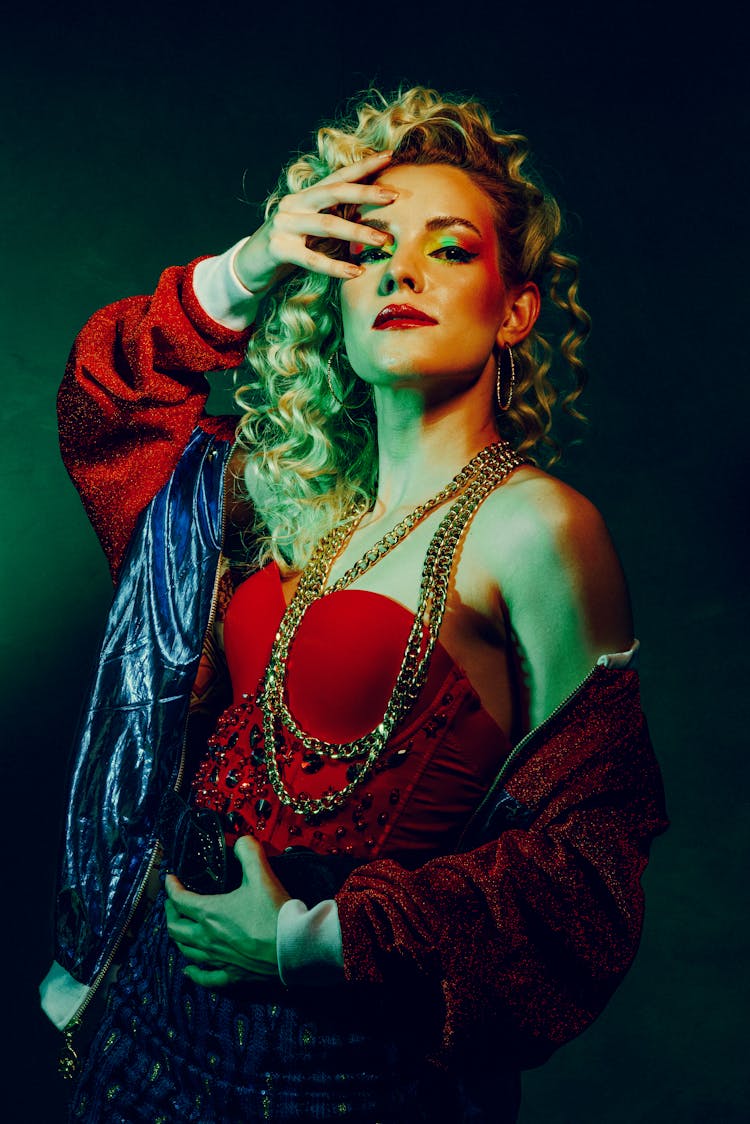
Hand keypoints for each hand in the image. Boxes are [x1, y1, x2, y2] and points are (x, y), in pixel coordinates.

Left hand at [164, 834, 290, 987]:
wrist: (294, 947)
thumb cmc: (275, 912)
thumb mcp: (262, 875)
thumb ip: (248, 852)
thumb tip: (241, 842)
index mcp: (209, 913)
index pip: (179, 899)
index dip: (171, 887)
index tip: (170, 879)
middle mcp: (207, 938)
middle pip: (175, 927)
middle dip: (170, 913)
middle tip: (173, 903)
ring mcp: (218, 959)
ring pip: (186, 951)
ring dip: (178, 938)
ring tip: (180, 929)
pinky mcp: (232, 976)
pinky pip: (206, 978)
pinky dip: (194, 973)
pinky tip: (190, 970)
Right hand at [234, 150, 397, 295]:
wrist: (249, 266)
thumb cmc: (289, 247)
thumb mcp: (311, 229)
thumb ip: (333, 218)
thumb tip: (373, 218)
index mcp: (305, 196)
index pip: (338, 177)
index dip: (363, 166)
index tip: (389, 156)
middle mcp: (294, 204)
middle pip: (334, 192)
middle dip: (366, 193)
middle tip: (394, 196)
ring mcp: (284, 224)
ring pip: (327, 225)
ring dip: (358, 233)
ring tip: (383, 241)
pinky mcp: (278, 248)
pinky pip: (312, 259)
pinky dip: (336, 267)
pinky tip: (355, 272)